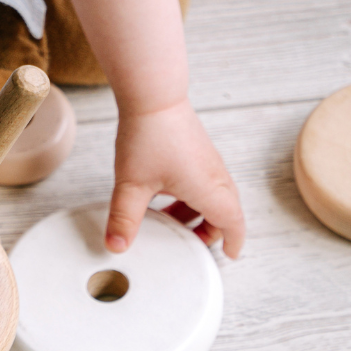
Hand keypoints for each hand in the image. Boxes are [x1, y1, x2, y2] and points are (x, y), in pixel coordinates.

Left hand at [107, 99, 244, 257]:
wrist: (153, 95)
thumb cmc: (149, 136)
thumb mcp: (132, 184)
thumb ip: (124, 219)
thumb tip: (117, 245)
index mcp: (209, 190)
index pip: (234, 223)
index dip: (233, 242)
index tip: (228, 255)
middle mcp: (215, 175)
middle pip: (226, 212)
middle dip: (210, 230)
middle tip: (189, 242)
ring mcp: (208, 160)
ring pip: (214, 195)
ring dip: (197, 211)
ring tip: (169, 220)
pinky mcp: (197, 148)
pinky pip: (204, 179)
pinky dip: (192, 194)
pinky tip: (163, 193)